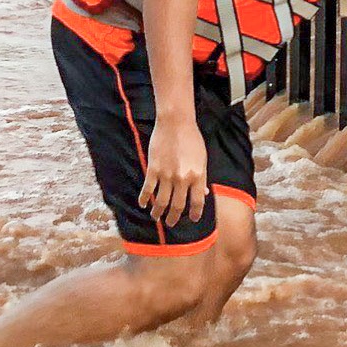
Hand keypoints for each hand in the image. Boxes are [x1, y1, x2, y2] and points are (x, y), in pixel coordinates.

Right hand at [140, 113, 208, 227]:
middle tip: (171, 223)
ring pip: (161, 201)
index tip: (193, 219)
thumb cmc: (191, 139)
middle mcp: (182, 179)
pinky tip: (142, 204)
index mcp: (198, 176)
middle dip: (174, 217)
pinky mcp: (153, 169)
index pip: (197, 202)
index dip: (195, 213)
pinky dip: (144, 199)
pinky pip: (147, 189)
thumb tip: (204, 193)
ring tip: (156, 217)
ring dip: (158, 212)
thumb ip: (202, 178)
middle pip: (178, 206)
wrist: (175, 123)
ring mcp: (167, 175)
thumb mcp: (202, 159)